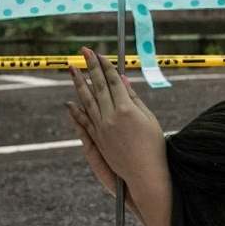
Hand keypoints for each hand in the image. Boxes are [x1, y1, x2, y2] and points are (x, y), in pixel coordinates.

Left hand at [66, 47, 168, 218]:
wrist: (144, 174)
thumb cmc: (153, 146)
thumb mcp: (148, 118)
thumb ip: (133, 98)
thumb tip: (122, 78)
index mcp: (127, 109)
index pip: (113, 81)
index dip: (105, 66)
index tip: (99, 53)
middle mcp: (111, 117)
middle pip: (98, 86)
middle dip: (90, 66)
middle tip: (83, 51)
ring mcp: (101, 128)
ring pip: (86, 100)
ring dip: (78, 82)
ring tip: (72, 68)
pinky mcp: (97, 139)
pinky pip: (84, 120)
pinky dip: (76, 109)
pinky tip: (71, 99)